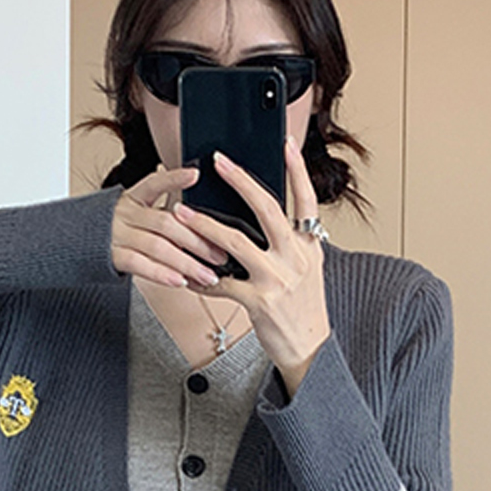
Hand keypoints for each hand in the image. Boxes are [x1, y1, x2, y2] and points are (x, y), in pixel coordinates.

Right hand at [110, 164, 224, 288]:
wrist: (76, 247)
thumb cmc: (117, 234)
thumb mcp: (136, 216)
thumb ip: (161, 215)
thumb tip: (201, 224)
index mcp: (133, 198)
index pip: (154, 184)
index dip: (174, 178)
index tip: (196, 175)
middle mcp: (124, 213)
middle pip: (166, 223)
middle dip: (197, 240)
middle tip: (220, 255)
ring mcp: (117, 234)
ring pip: (157, 246)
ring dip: (186, 263)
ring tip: (208, 276)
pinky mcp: (112, 256)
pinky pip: (139, 264)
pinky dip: (162, 273)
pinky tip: (180, 281)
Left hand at [168, 136, 331, 383]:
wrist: (309, 347)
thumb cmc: (304, 307)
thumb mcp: (307, 268)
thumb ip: (291, 241)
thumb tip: (266, 217)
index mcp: (308, 244)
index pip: (306, 198)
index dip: (297, 169)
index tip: (286, 143)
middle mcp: (294, 257)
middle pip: (267, 209)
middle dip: (240, 181)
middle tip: (219, 162)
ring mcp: (276, 279)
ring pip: (235, 242)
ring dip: (204, 226)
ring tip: (182, 213)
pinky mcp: (258, 302)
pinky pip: (222, 284)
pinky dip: (201, 278)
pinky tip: (187, 274)